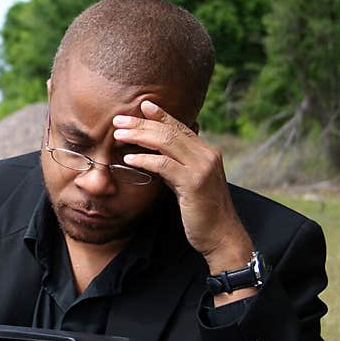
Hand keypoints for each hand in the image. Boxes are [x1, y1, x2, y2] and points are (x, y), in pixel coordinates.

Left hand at [113, 101, 255, 302]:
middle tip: (119, 119)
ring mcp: (202, 167)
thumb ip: (175, 166)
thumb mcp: (187, 183)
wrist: (220, 235)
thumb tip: (154, 155)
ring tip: (118, 135)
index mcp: (206, 152)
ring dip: (139, 136)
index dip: (161, 114)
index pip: (180, 127)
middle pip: (170, 131)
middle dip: (142, 123)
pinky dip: (144, 160)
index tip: (143, 105)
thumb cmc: (201, 211)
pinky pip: (164, 165)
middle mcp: (207, 154)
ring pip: (166, 142)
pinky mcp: (194, 183)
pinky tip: (129, 159)